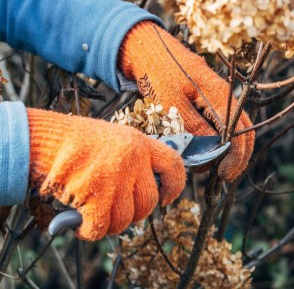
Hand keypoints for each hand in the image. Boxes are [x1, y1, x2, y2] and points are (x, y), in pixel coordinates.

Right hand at [27, 108, 185, 240]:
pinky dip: (89, 231)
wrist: (43, 139)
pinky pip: (101, 228)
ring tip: (95, 215)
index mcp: (140, 143)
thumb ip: (134, 159)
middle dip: (134, 213)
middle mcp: (133, 159)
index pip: (173, 165)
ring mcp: (115, 177)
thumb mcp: (115, 139)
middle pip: (149, 201)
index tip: (165, 198)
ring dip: (111, 224)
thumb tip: (150, 188)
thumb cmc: (77, 142)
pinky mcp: (95, 195)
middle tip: (117, 211)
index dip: (174, 186)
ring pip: (126, 218)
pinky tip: (80, 224)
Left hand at [119, 21, 254, 180]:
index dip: (235, 158)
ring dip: (227, 149)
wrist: (148, 48)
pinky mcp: (210, 97)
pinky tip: (205, 148)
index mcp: (220, 96)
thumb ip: (195, 128)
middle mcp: (225, 96)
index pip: (240, 133)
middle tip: (220, 175)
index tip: (223, 175)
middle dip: (236, 156)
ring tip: (209, 164)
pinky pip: (222, 121)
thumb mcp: (172, 103)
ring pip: (235, 128)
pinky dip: (218, 138)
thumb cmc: (157, 73)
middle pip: (244, 131)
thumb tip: (212, 153)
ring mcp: (219, 96)